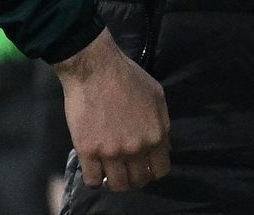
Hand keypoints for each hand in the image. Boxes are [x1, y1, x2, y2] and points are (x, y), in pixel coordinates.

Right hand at [52, 29, 170, 190]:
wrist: (95, 68)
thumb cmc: (127, 76)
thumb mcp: (157, 96)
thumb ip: (163, 124)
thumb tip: (165, 147)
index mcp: (155, 136)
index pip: (160, 170)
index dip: (151, 170)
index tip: (143, 165)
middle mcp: (136, 148)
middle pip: (138, 181)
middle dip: (133, 177)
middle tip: (124, 168)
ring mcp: (111, 152)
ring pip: (117, 185)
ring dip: (114, 181)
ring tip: (109, 171)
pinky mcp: (88, 151)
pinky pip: (92, 180)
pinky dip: (94, 179)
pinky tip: (94, 169)